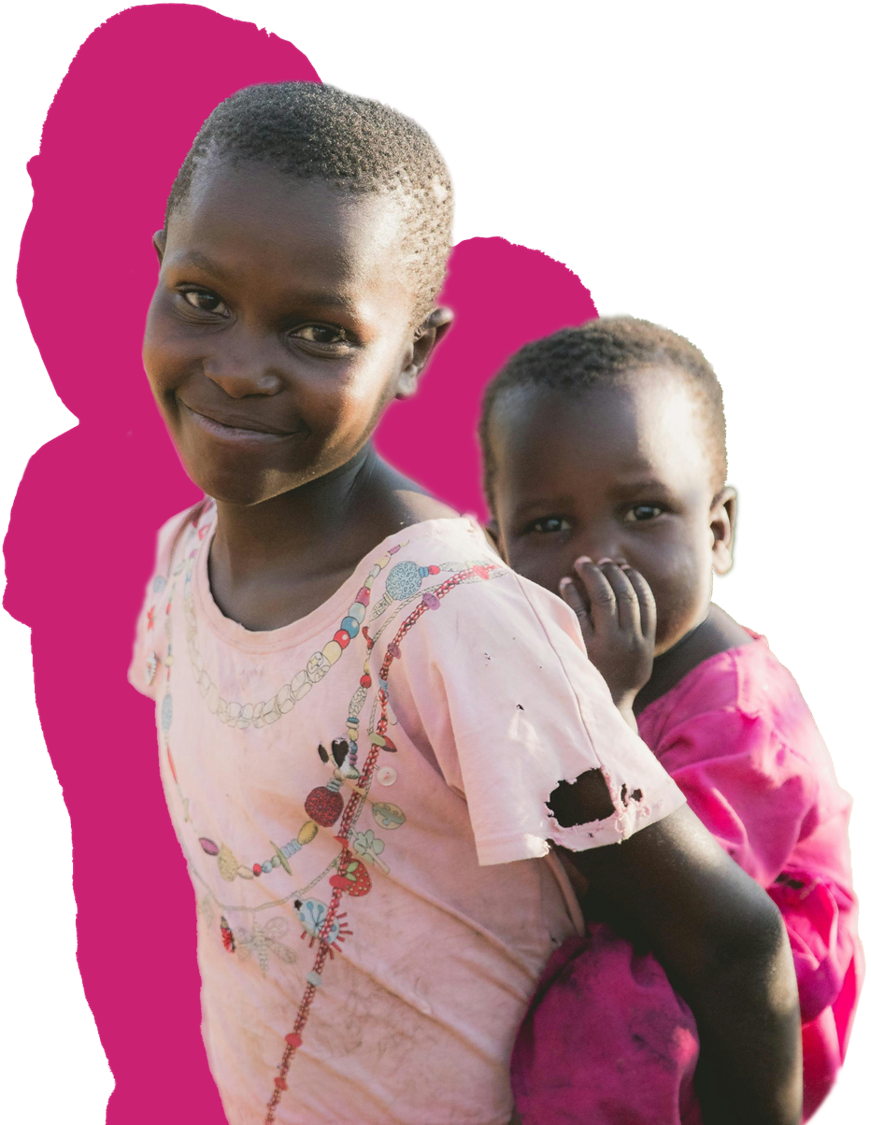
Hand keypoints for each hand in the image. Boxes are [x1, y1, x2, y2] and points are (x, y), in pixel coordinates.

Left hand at [559, 557, 655, 711]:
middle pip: (625, 594)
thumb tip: (631, 597)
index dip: (634, 579)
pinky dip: (572, 593)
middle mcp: (629, 641)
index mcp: (644, 642)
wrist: (602, 709)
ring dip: (593, 575)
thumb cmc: (618, 681)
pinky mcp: (585, 647)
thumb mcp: (639, 660)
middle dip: (613, 572)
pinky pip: (578, 612)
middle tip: (601, 561)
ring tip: (583, 563)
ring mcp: (607, 643)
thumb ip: (639, 633)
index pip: (645, 600)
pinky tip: (566, 583)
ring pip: (604, 598)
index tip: (623, 566)